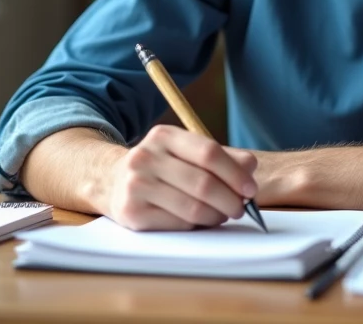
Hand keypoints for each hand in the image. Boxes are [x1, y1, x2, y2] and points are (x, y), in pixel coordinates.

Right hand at [99, 125, 257, 230]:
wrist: (112, 181)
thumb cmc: (161, 167)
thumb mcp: (186, 151)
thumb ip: (221, 156)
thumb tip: (250, 167)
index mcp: (163, 135)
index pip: (208, 152)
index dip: (235, 173)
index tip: (250, 189)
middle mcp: (145, 157)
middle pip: (203, 183)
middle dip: (230, 200)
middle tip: (241, 208)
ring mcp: (136, 186)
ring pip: (192, 208)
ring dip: (216, 215)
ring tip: (223, 215)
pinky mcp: (132, 213)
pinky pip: (178, 224)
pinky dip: (196, 225)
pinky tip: (200, 221)